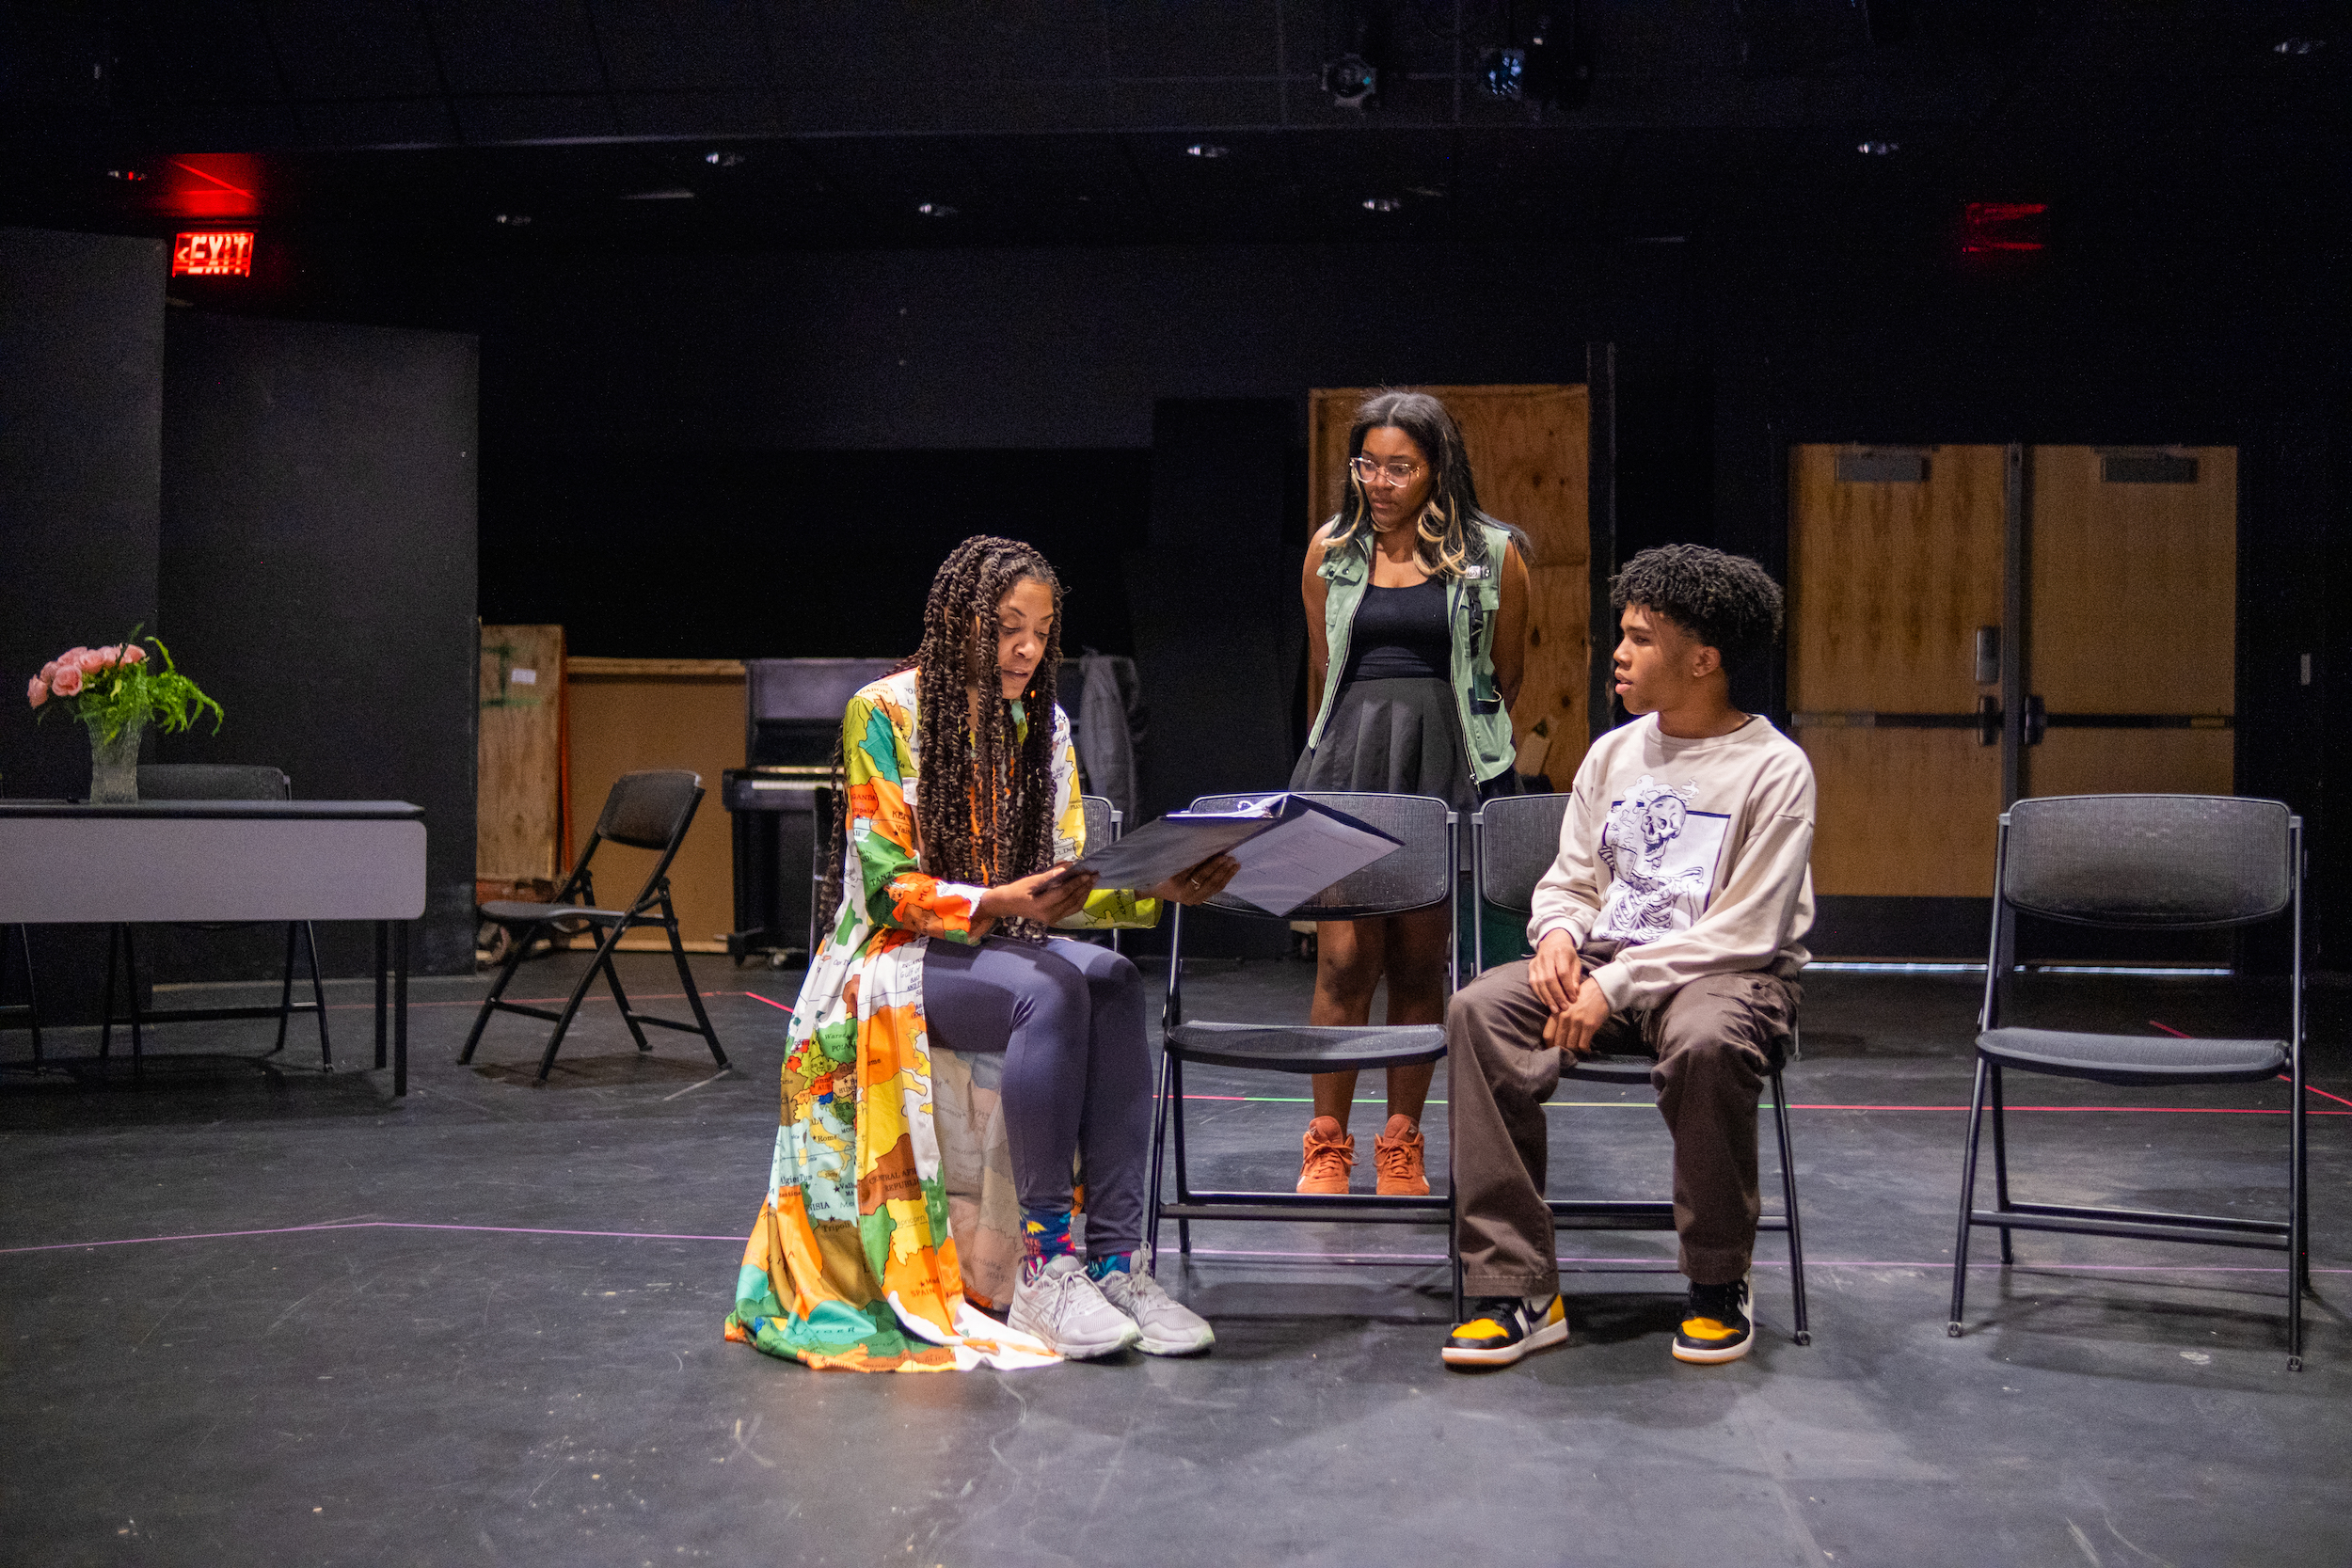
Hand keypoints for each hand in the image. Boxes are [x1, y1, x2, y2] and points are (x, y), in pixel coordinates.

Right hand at [979, 864, 1096, 924]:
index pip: (1063, 893)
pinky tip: (1085, 890)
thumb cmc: (1017, 890)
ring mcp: (1053, 919)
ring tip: (1093, 881)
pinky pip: (1072, 910)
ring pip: (1075, 906)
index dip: (1076, 883)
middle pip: (1072, 900)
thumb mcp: (1031, 881)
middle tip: (1095, 874)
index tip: (1087, 873)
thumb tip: (1067, 866)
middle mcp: (1049, 915)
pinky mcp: (1055, 919)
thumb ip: (1050, 875)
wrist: (1008, 905)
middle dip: (1085, 887)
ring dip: (1085, 893)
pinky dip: (1080, 899)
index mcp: (1041, 906)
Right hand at [1145, 853, 1240, 907]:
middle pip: (1206, 880)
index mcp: (1175, 882)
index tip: (1219, 853)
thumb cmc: (1161, 873)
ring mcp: (1192, 900)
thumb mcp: (1169, 864)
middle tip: (1229, 858)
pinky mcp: (1198, 901)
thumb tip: (1207, 848)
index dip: (1209, 862)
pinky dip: (1224, 880)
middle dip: (1220, 868)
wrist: (1155, 890)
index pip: (1195, 871)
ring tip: (1235, 864)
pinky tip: (1231, 871)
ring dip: (1226, 874)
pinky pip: (1214, 891)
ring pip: (1213, 887)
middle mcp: (1184, 894)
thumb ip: (1186, 858)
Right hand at [1527, 929, 1583, 1013]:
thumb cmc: (1567, 954)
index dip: (1567, 987)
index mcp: (1560, 953)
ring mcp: (1537, 962)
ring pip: (1540, 983)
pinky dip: (1540, 994)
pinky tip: (1546, 1002)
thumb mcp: (1575, 962)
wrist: (1553, 940)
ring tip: (1555, 1009)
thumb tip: (1574, 993)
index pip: (1563, 973)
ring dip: (1548, 998)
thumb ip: (1575, 977)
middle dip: (1557, 996)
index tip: (1573, 999)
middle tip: (1564, 1008)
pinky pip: (1533, 983)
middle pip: (1550, 979)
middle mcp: (1546, 956)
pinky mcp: (1531, 967)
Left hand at [1541, 976, 1610, 1057]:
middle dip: (1562, 1051)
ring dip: (1574, 1051)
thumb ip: (1559, 1017)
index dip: (1549, 1046)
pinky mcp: (1589, 1025)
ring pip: (1571, 1046)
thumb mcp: (1566, 1004)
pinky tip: (1587, 1049)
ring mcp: (1577, 1022)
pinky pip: (1583, 1045)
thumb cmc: (1583, 997)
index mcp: (1557, 1012)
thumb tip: (1555, 1037)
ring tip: (1577, 1052)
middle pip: (1559, 1043)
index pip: (1548, 1035)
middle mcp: (1565, 1017)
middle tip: (1566, 1055)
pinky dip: (1585, 1050)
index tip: (1553, 1051)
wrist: (1601, 989)